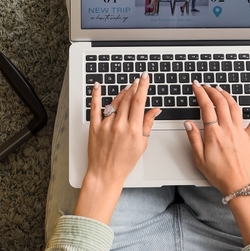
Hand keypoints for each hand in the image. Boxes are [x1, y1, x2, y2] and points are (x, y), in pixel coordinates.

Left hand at [73, 73, 161, 223]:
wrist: (105, 173)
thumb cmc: (125, 162)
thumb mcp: (142, 144)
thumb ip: (148, 124)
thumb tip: (155, 109)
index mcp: (133, 129)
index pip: (139, 102)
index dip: (143, 87)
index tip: (145, 77)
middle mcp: (119, 125)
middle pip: (128, 99)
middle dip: (134, 87)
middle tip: (137, 80)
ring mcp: (106, 125)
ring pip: (115, 102)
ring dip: (122, 92)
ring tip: (127, 88)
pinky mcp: (94, 127)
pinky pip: (95, 107)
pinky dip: (96, 95)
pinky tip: (97, 86)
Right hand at [183, 82, 249, 244]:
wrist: (239, 185)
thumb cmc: (220, 175)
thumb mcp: (199, 159)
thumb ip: (193, 139)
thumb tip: (188, 123)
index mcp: (214, 134)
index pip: (206, 107)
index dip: (200, 93)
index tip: (196, 86)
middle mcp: (228, 129)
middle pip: (220, 102)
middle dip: (211, 90)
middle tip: (205, 86)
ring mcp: (240, 132)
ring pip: (234, 106)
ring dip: (226, 95)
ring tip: (220, 89)